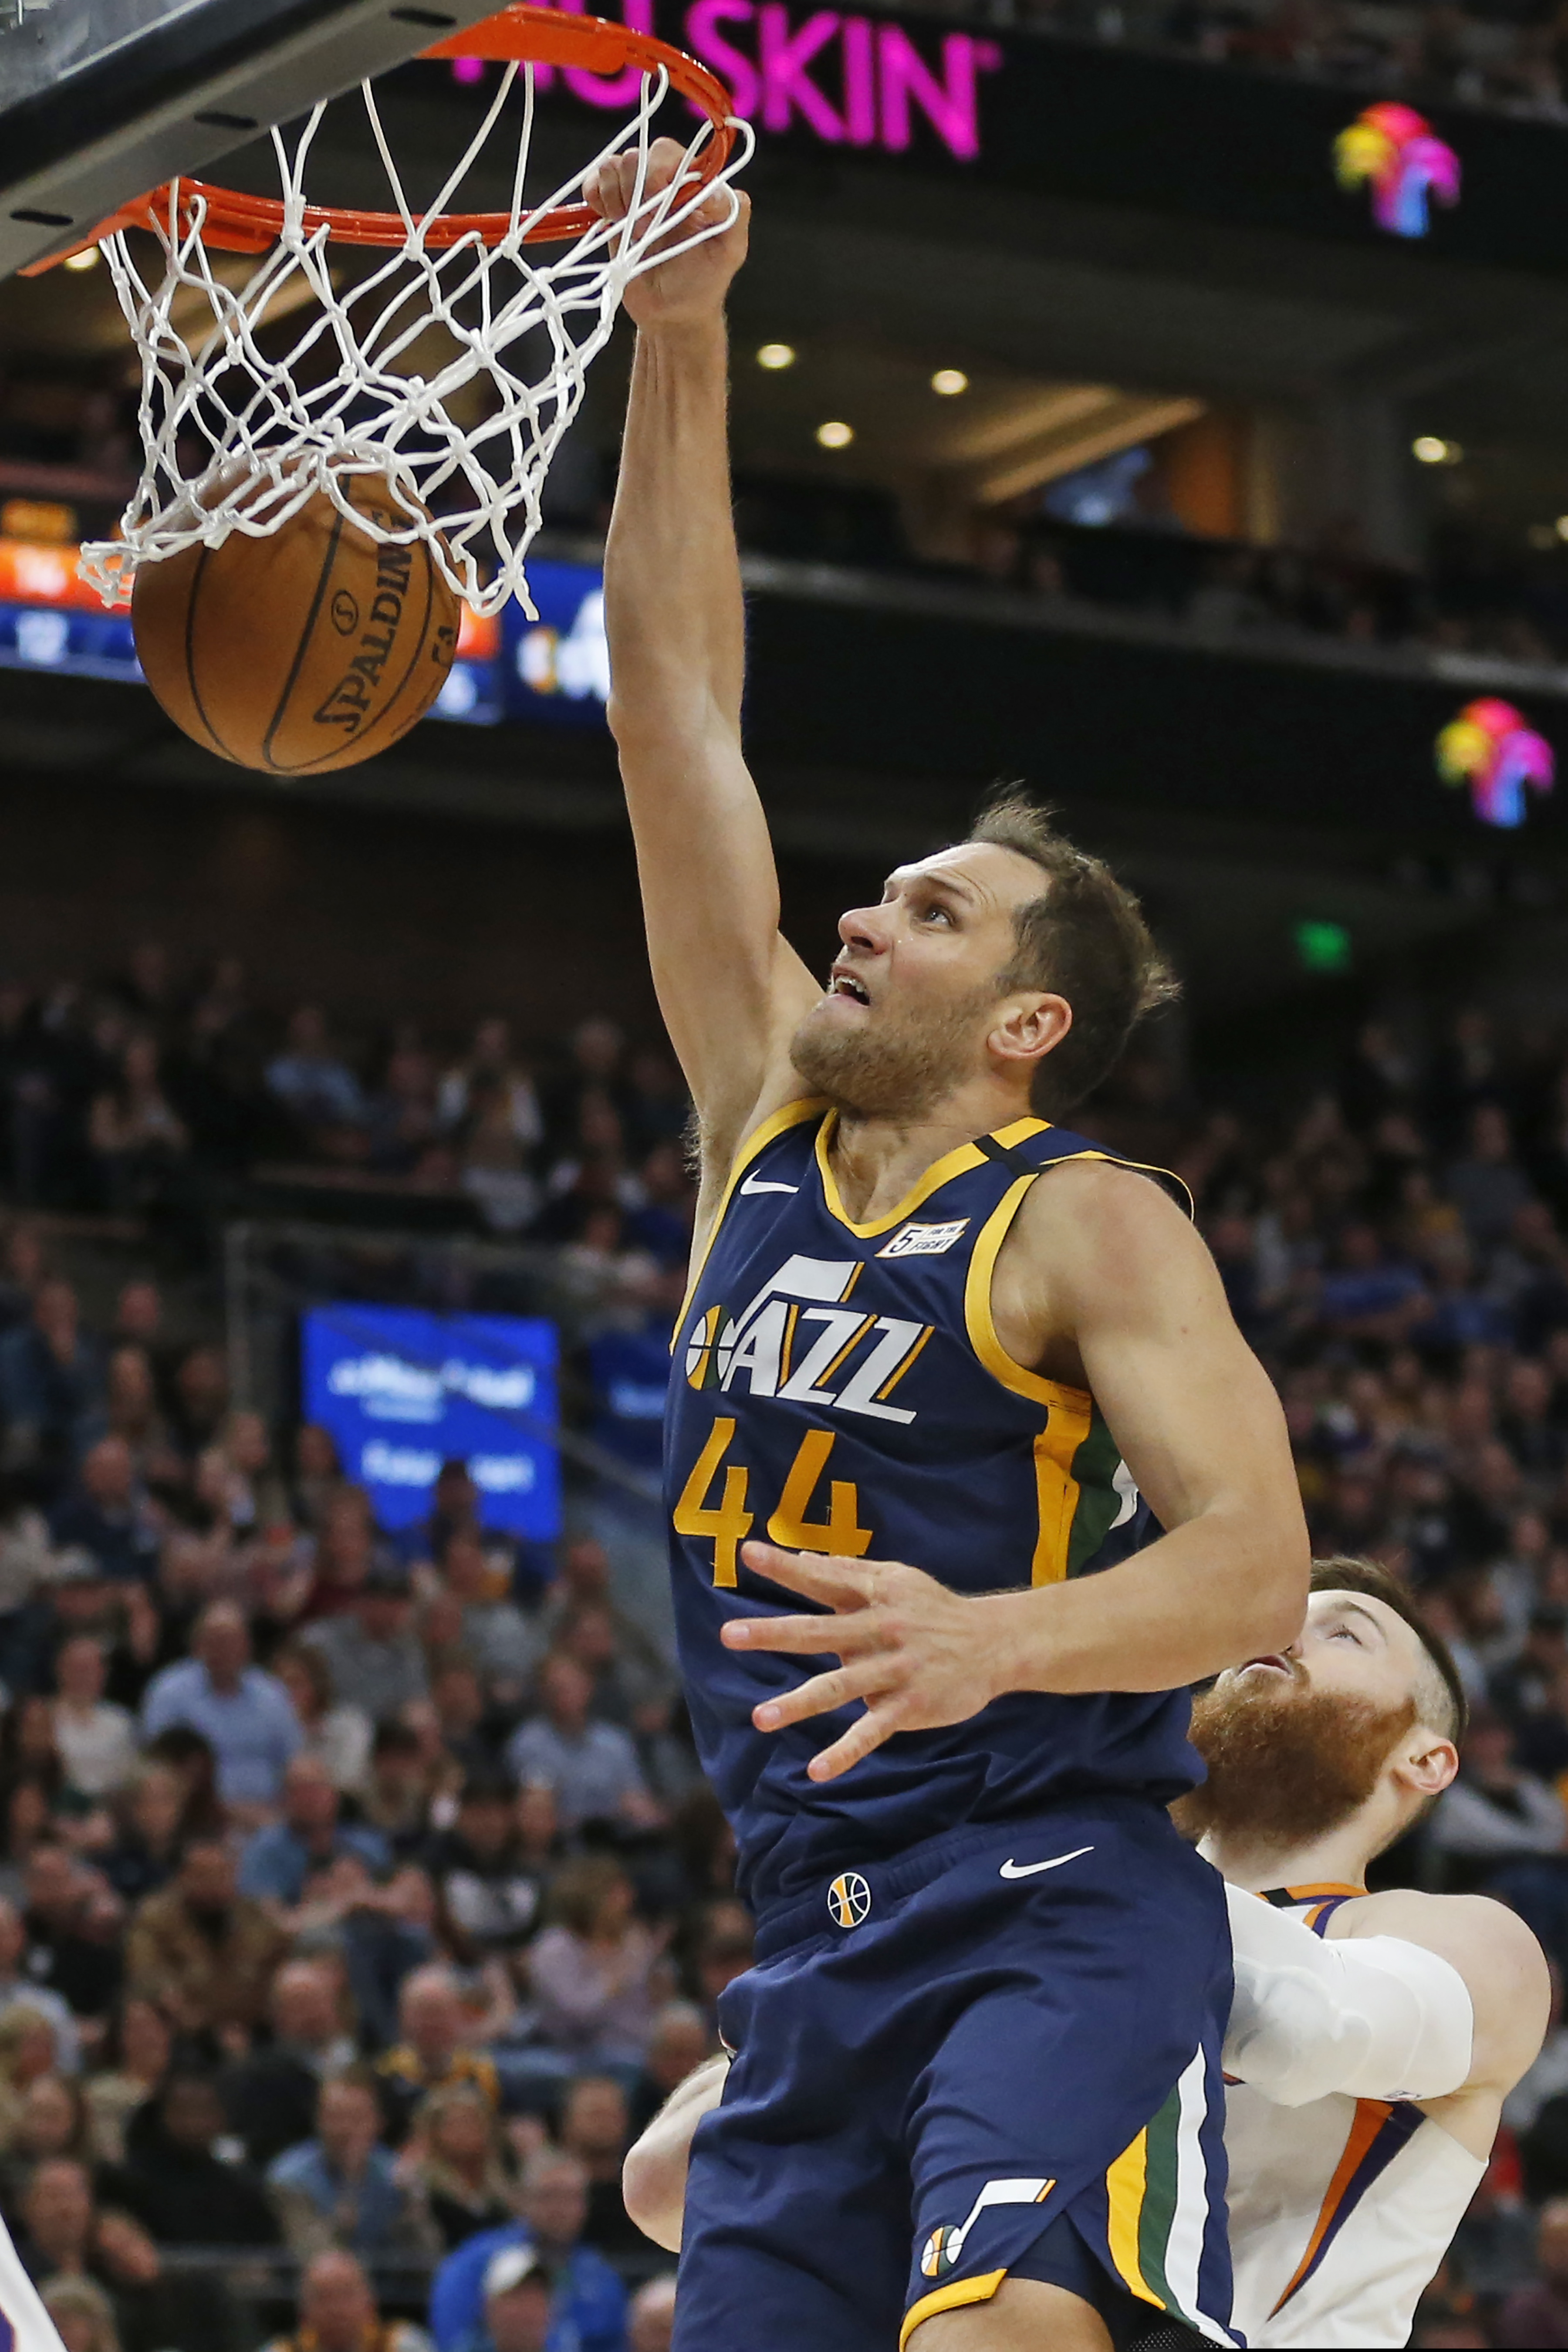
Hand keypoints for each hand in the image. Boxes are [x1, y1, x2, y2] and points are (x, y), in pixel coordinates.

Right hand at [584, 136, 749, 330]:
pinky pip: (593, 182)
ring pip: (613, 165)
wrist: (671, 314)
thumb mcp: (730, 251)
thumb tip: (717, 188)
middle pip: (638, 155)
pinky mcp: (611, 208)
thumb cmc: (703, 282)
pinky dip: (595, 195)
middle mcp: (664, 182)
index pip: (668, 153)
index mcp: (691, 183)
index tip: (662, 208)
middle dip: (637, 189)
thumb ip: (734, 213)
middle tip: (646, 229)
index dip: (659, 173)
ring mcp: (635, 193)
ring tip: (631, 231)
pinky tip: (609, 219)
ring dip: (616, 196)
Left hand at [720, 1544, 1008, 1779]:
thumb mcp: (898, 1579)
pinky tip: (816, 1771)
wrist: (994, 1643)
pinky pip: (871, 1732)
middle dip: (773, 1633)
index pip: (823, 1578)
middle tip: (729, 1635)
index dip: (786, 1566)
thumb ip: (851, 1572)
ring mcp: (893, 1669)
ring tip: (760, 1718)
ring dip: (798, 1703)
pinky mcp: (908, 1705)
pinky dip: (844, 1752)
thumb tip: (804, 1560)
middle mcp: (879, 1628)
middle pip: (819, 1630)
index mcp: (874, 1594)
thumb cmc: (935, 1609)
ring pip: (838, 1687)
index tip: (747, 1552)